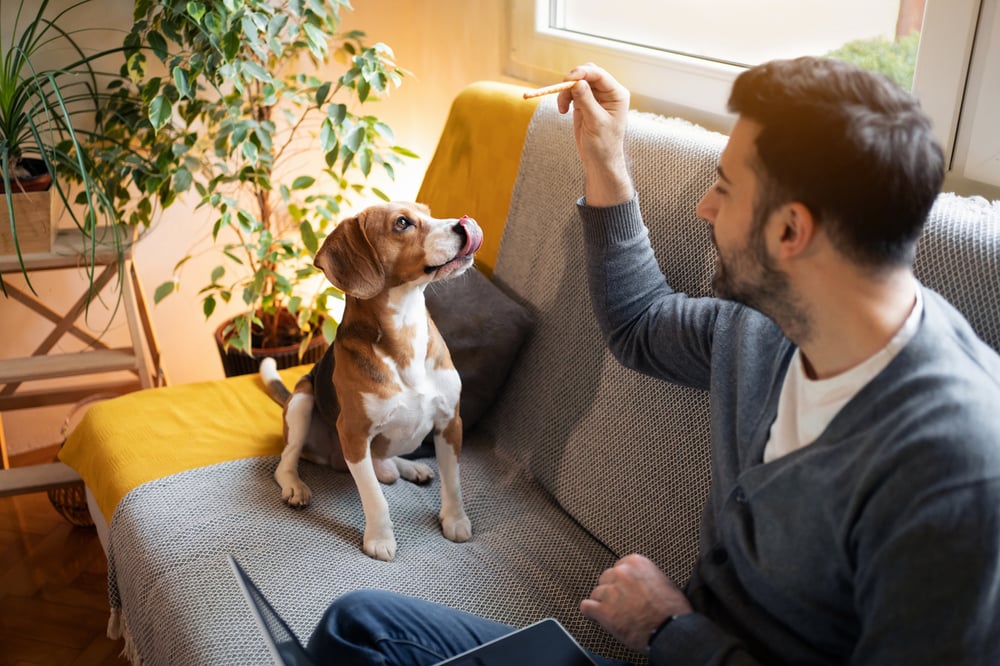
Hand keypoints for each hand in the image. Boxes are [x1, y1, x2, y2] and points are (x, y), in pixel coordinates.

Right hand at [555, 63, 632, 205]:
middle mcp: (607, 93)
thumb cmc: (604, 144)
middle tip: (561, 90)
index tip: (568, 79)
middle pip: (588, 73)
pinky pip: (571, 93)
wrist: (599, 161)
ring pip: (577, 82)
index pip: (599, 75)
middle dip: (573, 80)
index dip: (583, 73)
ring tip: (562, 109)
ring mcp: (595, 97)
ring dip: (566, 92)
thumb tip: (577, 82)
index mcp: (616, 94)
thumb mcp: (595, 122)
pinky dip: (564, 98)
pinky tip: (562, 110)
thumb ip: (586, 101)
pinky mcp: (584, 103)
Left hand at [580, 553, 691, 651]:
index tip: (626, 590)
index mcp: (635, 562)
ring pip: (596, 593)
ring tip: (615, 614)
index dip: (622, 581)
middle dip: (612, 591)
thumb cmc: (673, 609)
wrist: (671, 630)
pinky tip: (596, 616)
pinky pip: (586, 607)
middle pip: (606, 579)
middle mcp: (621, 573)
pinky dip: (590, 612)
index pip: (618, 567)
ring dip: (603, 603)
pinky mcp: (603, 610)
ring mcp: (611, 591)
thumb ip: (645, 576)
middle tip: (622, 604)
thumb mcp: (664, 581)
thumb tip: (639, 580)